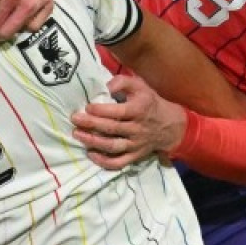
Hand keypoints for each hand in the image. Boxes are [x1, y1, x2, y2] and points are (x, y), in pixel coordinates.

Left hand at [71, 72, 186, 169]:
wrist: (170, 125)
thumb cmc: (150, 103)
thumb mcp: (140, 86)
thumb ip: (123, 82)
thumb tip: (105, 86)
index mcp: (139, 110)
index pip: (118, 112)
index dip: (101, 110)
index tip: (87, 106)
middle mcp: (137, 128)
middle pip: (111, 128)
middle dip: (91, 124)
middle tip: (75, 119)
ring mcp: (136, 144)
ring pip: (113, 146)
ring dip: (93, 142)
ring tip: (78, 134)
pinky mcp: (135, 156)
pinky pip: (119, 162)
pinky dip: (104, 161)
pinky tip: (91, 154)